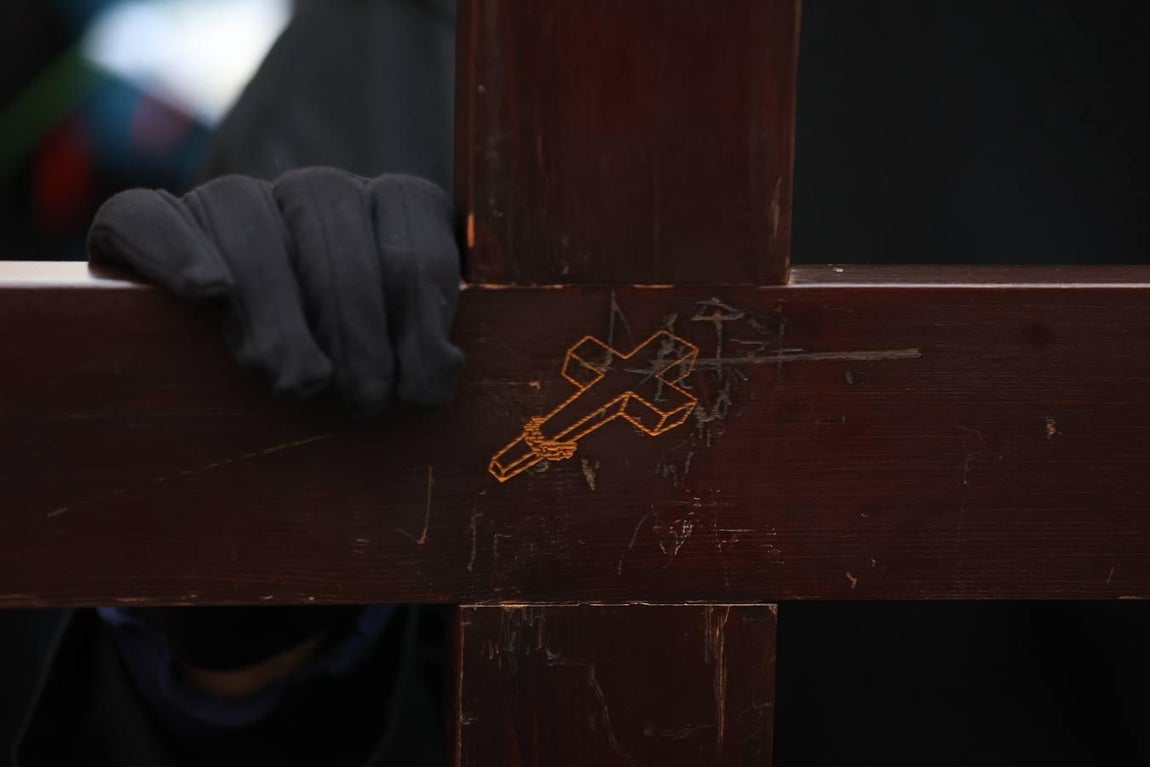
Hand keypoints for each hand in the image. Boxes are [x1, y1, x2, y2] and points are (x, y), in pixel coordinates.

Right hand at [87, 169, 463, 413]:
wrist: (230, 380)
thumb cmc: (345, 378)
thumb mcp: (396, 363)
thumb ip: (423, 354)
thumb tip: (434, 375)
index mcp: (383, 210)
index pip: (411, 219)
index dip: (421, 306)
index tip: (419, 385)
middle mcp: (311, 193)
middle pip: (330, 218)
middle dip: (356, 320)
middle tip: (362, 400)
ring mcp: (229, 202)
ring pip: (246, 217)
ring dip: (278, 307)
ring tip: (297, 381)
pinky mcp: (149, 223)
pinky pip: (145, 213)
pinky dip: (174, 248)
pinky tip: (206, 293)